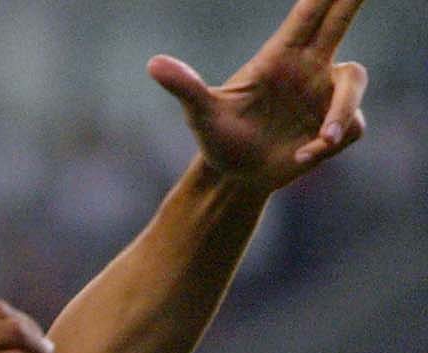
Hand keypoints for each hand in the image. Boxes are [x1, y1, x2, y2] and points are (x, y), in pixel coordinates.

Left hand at [150, 0, 367, 189]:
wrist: (236, 179)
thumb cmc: (219, 140)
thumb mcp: (201, 114)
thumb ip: (184, 86)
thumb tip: (153, 63)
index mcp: (279, 56)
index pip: (308, 14)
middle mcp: (308, 68)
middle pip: (340, 22)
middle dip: (354, 1)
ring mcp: (325, 95)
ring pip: (354, 83)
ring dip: (341, 111)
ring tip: (321, 141)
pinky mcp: (338, 126)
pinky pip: (349, 127)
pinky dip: (326, 145)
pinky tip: (300, 156)